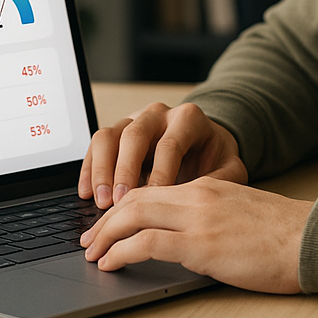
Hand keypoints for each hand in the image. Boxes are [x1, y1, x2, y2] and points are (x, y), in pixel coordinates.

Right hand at [78, 102, 247, 208]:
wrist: (207, 143)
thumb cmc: (215, 158)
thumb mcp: (230, 167)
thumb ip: (223, 179)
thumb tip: (203, 196)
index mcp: (188, 119)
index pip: (169, 144)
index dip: (159, 174)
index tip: (153, 201)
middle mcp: (158, 115)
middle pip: (134, 135)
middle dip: (124, 171)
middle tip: (118, 203)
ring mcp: (135, 120)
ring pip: (110, 135)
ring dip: (101, 169)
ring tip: (101, 202)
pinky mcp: (118, 132)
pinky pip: (96, 143)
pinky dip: (88, 168)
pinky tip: (86, 192)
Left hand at [79, 177, 312, 293]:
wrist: (311, 238)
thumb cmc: (283, 234)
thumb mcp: (240, 212)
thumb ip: (211, 214)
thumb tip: (186, 235)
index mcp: (206, 186)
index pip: (151, 188)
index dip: (123, 205)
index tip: (107, 223)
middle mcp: (197, 195)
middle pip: (135, 197)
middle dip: (106, 219)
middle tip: (89, 238)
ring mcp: (198, 218)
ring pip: (134, 215)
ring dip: (106, 235)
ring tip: (93, 252)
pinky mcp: (201, 244)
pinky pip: (147, 242)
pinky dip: (122, 251)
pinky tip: (111, 263)